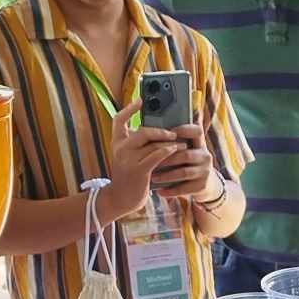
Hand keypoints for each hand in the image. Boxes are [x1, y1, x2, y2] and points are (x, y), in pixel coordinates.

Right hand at [97, 102, 199, 219]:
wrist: (120, 198)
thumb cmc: (129, 176)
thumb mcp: (128, 157)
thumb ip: (137, 145)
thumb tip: (157, 131)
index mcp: (116, 143)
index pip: (118, 120)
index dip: (129, 109)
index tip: (141, 100)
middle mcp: (120, 149)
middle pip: (142, 131)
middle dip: (161, 131)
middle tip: (174, 133)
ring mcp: (128, 159)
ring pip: (153, 144)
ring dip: (170, 143)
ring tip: (182, 143)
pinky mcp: (139, 170)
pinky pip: (157, 155)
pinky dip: (169, 150)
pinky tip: (176, 149)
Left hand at [148, 128, 216, 201]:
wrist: (206, 184)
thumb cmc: (189, 164)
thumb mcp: (189, 151)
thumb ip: (177, 143)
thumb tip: (152, 129)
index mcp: (200, 145)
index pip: (197, 131)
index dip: (185, 130)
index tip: (170, 132)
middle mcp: (205, 156)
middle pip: (186, 154)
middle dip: (166, 158)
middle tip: (150, 160)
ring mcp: (205, 172)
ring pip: (183, 172)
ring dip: (166, 175)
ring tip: (152, 177)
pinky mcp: (202, 186)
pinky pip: (184, 188)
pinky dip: (170, 190)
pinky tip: (159, 191)